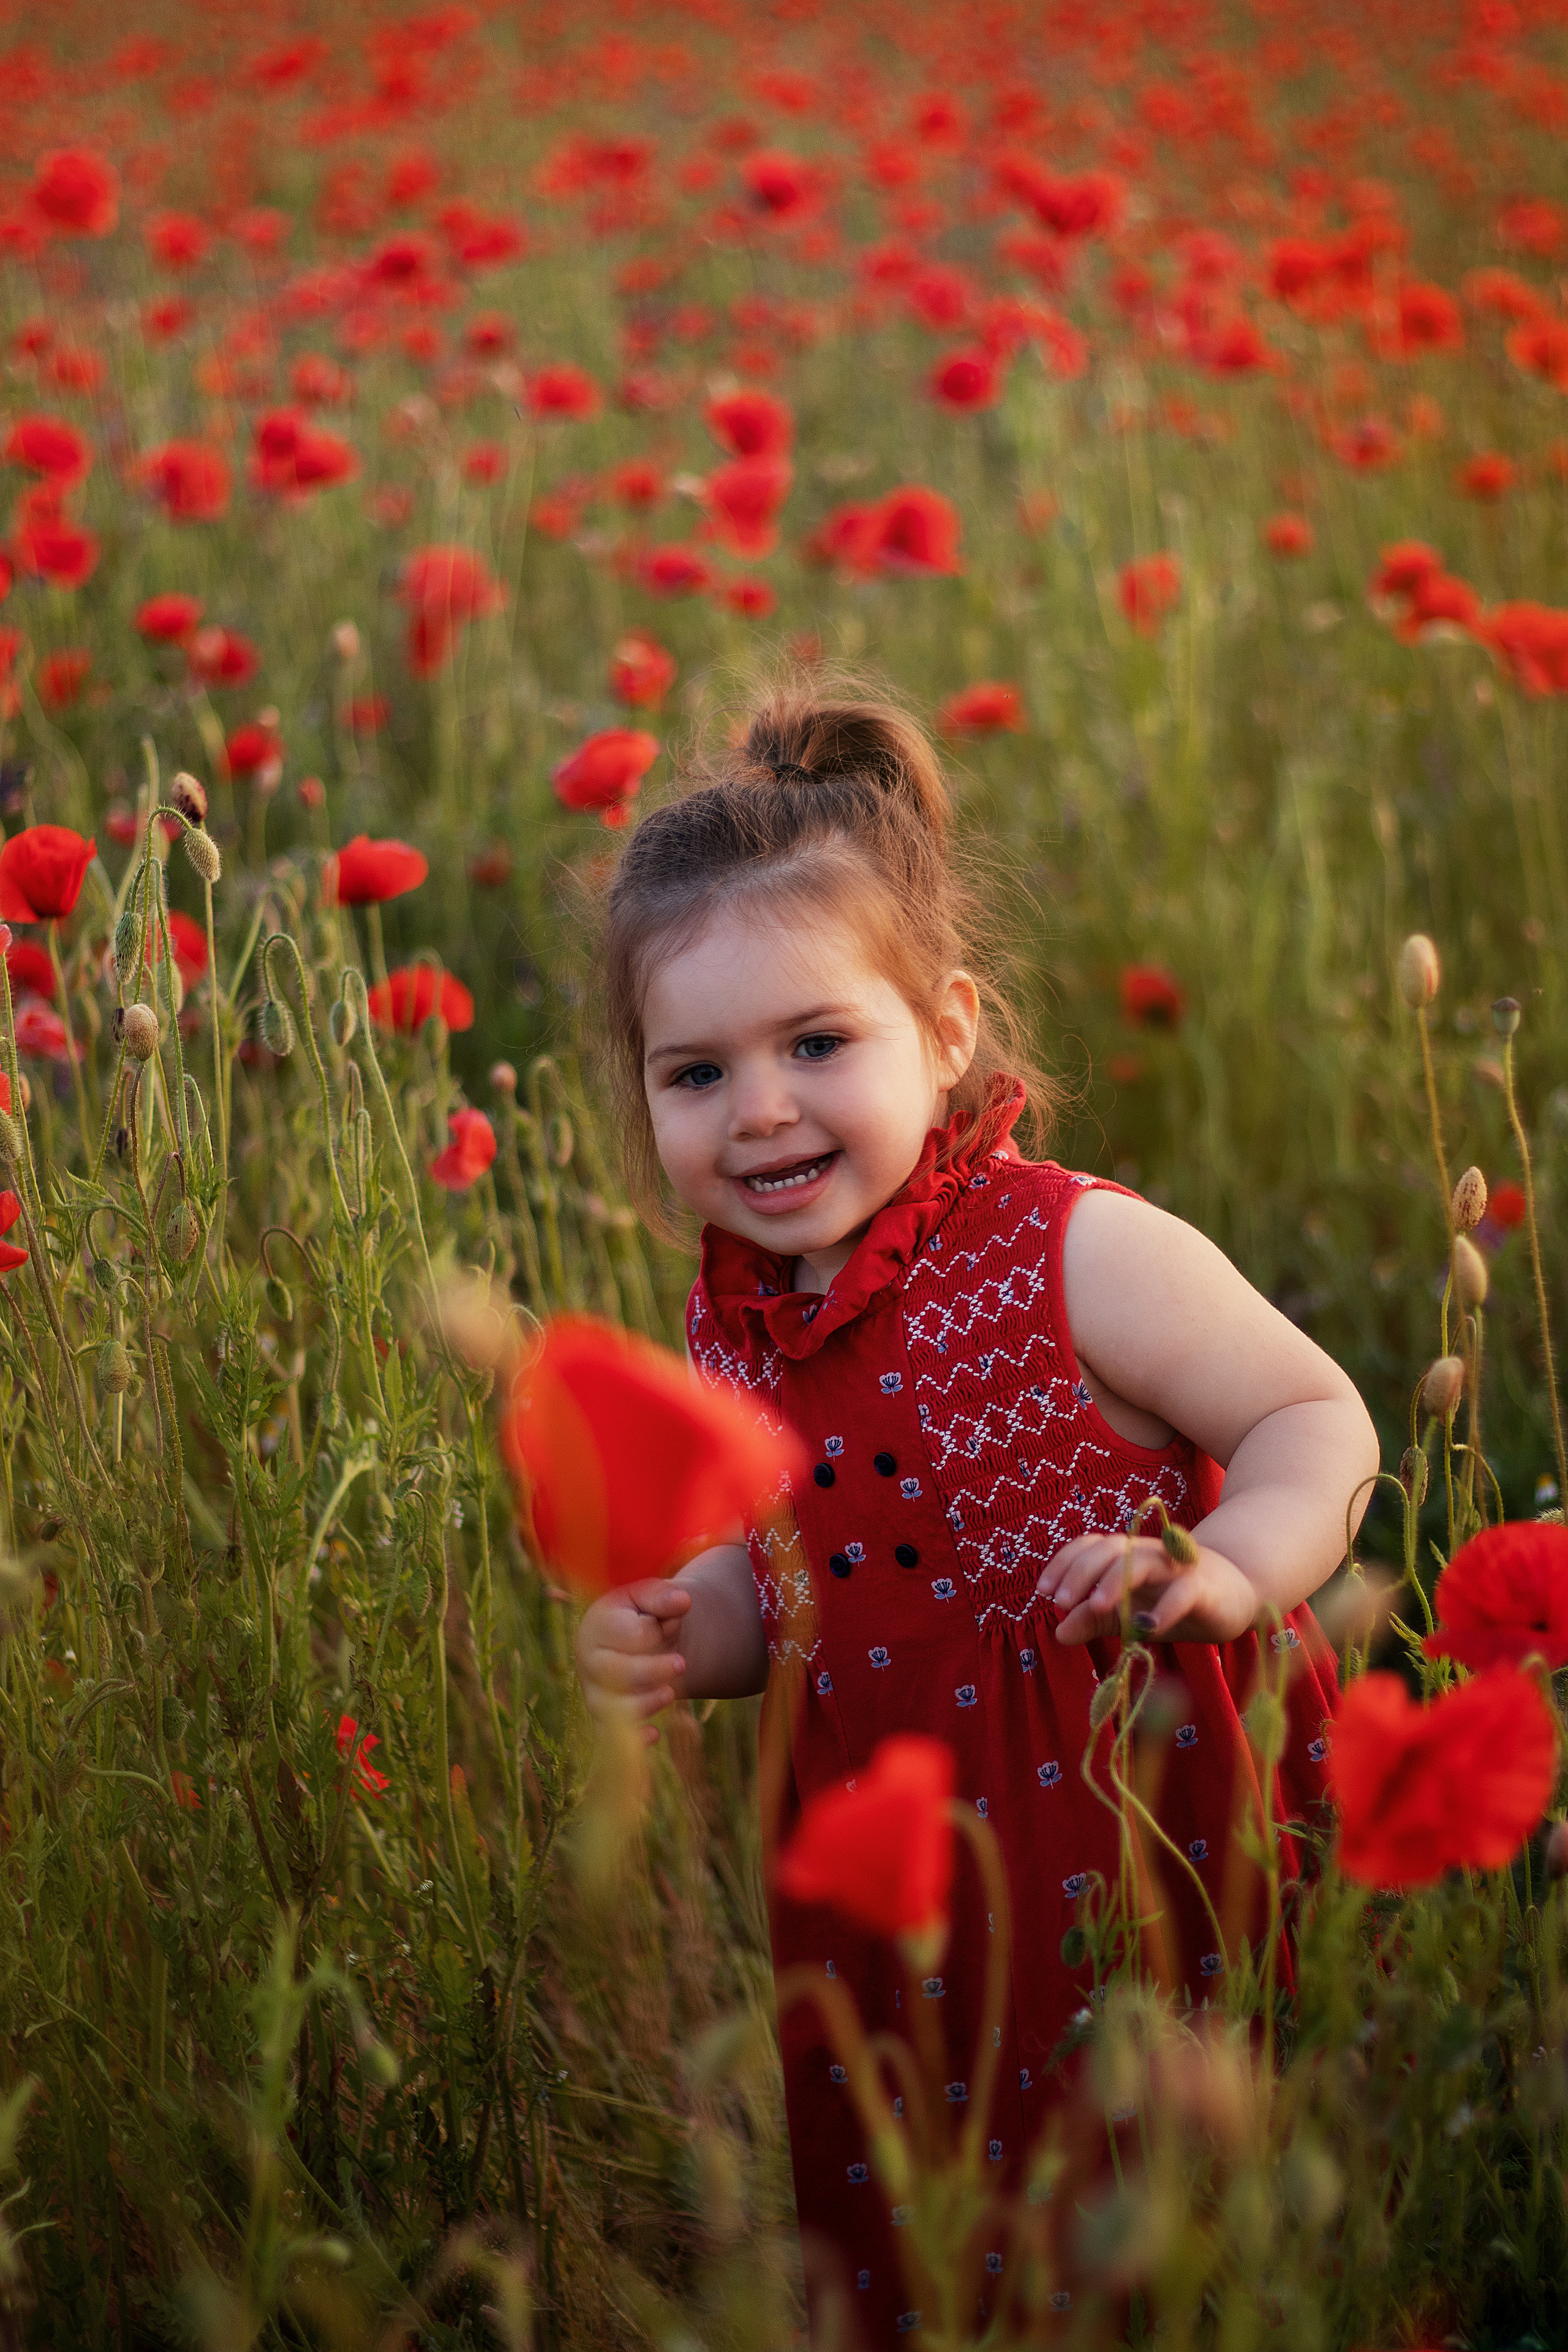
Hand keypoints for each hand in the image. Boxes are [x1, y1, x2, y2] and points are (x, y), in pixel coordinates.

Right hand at [573, 1579, 691, 1745]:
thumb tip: (683, 1600)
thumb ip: (664, 1597)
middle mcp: (588, 1659)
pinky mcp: (602, 1714)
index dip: (653, 1632)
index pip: (625, 1634)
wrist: (636, 1637)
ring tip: (670, 1694)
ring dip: (645, 1703)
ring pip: (611, 1707)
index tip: (667, 1624)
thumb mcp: (650, 1596)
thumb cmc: (642, 1613)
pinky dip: (633, 1738)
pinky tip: (655, 1734)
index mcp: (597, 1624)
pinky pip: (611, 1735)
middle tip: (682, 1664)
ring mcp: (593, 1690)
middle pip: (615, 1672)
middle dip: (652, 1670)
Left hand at [1037, 1535, 1260, 1646]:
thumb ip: (1095, 1620)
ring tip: (1095, 1605)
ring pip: (1142, 1561)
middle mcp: (1147, 1553)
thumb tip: (1058, 1632)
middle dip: (1080, 1571)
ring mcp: (1176, 1566)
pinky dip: (1165, 1607)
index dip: (1064, 1563)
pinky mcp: (1203, 1585)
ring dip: (1115, 1581)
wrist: (1235, 1594)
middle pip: (1110, 1548)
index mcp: (1127, 1555)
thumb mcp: (1129, 1614)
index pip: (1089, 1547)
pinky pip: (1183, 1590)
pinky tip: (1148, 1626)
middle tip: (1059, 1601)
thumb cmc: (1174, 1603)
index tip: (1043, 1591)